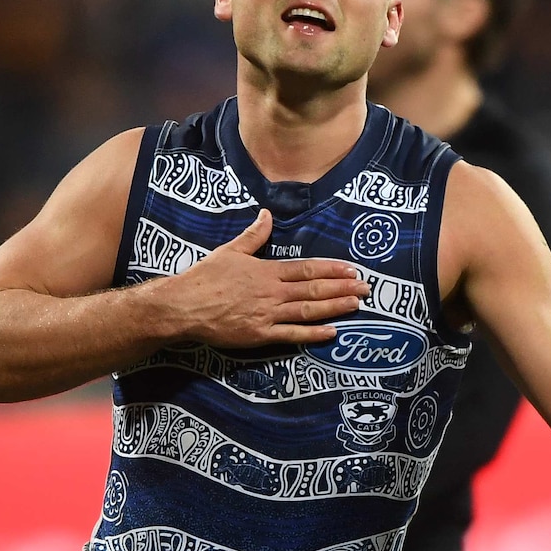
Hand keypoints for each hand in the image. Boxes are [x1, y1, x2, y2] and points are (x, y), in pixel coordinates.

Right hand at [171, 209, 368, 346]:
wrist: (184, 306)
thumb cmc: (205, 277)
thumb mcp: (230, 251)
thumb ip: (254, 235)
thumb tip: (267, 214)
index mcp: (266, 271)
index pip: (306, 268)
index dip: (332, 269)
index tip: (352, 269)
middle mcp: (272, 292)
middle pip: (313, 288)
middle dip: (342, 288)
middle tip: (366, 288)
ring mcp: (267, 315)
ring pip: (308, 310)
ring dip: (334, 307)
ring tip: (356, 305)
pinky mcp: (260, 336)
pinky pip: (292, 335)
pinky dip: (313, 334)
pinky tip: (332, 332)